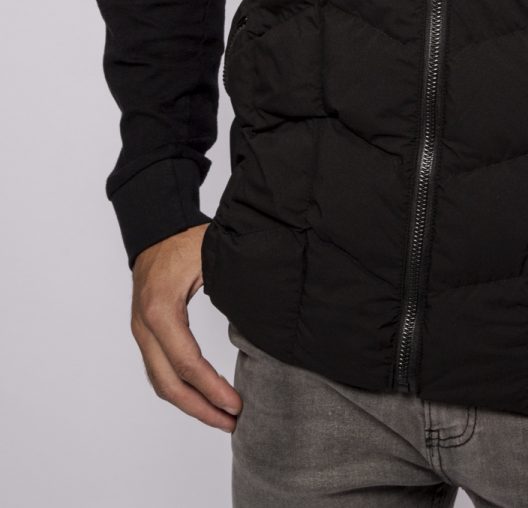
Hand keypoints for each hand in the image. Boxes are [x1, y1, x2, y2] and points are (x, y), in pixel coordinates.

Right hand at [130, 223, 242, 431]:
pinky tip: (203, 397)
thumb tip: (264, 314)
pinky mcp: (145, 334)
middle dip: (202, 409)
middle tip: (232, 422)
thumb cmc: (185, 239)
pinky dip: (180, 390)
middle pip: (169, 384)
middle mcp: (144, 326)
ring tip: (222, 417)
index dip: (212, 389)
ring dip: (190, 405)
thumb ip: (233, 283)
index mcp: (161, 309)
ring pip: (160, 383)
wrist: (155, 228)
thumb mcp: (211, 256)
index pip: (187, 363)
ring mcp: (141, 332)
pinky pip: (159, 371)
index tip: (237, 405)